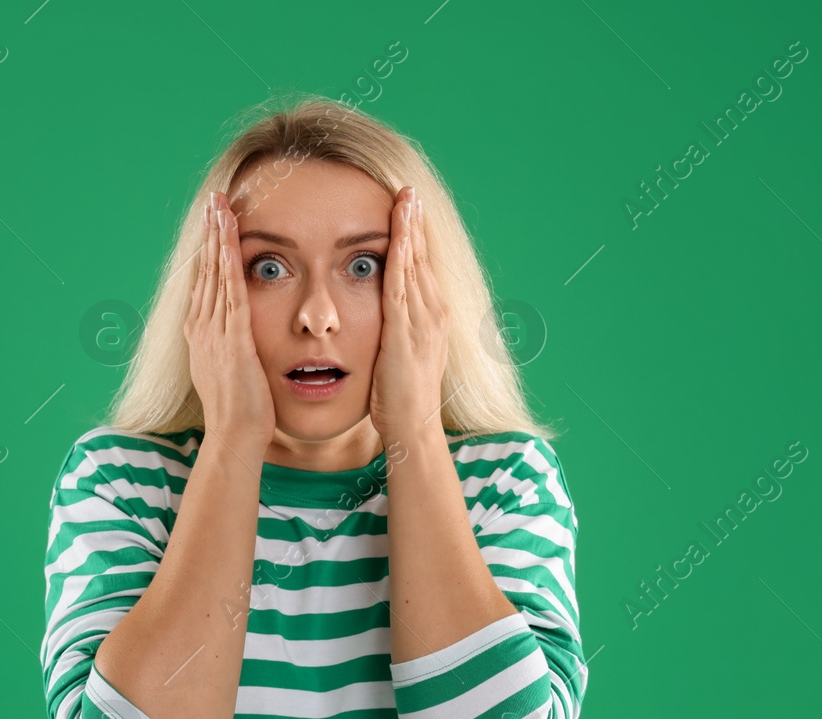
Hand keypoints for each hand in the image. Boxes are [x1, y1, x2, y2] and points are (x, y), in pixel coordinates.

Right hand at [184, 191, 275, 452]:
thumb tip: (237, 345)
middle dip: (210, 234)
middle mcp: (202, 327)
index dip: (209, 253)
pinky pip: (231, 287)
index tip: (213, 226)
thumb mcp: (231, 375)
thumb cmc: (240, 413)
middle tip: (213, 200)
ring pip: (215, 272)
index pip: (205, 284)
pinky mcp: (232, 335)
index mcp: (202, 335)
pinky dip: (230, 257)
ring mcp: (215, 330)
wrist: (234, 435)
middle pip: (206, 270)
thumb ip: (232, 352)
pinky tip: (231, 233)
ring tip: (220, 204)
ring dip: (218, 236)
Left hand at [370, 186, 449, 441]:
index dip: (417, 237)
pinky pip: (401, 284)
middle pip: (422, 258)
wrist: (413, 425)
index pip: (423, 268)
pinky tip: (395, 234)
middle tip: (409, 190)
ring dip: (409, 229)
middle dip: (416, 223)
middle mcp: (433, 313)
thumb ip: (399, 331)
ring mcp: (422, 320)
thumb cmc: (403, 397)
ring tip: (405, 198)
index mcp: (432, 317)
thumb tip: (389, 319)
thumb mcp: (404, 355)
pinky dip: (398, 256)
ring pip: (414, 264)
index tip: (411, 209)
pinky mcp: (405, 329)